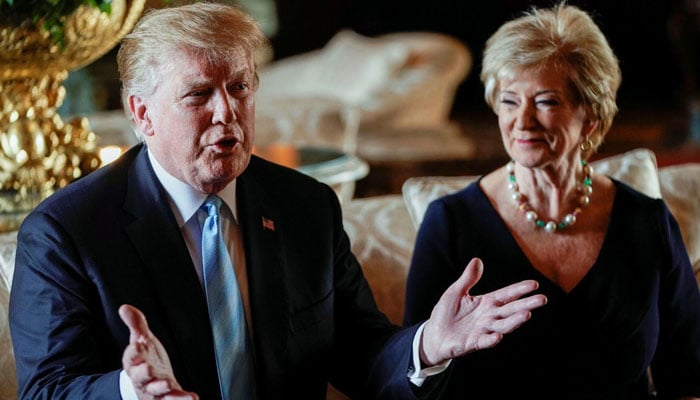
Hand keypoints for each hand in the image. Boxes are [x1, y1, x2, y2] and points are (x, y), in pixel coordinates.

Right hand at [119, 304, 199, 399]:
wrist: (150, 381)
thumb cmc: (146, 359)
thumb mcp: (141, 340)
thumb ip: (136, 324)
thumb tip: (124, 307)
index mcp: (134, 363)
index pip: (130, 357)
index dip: (133, 351)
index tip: (137, 344)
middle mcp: (142, 378)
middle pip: (140, 376)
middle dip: (143, 372)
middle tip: (147, 368)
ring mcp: (155, 389)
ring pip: (156, 390)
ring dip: (161, 388)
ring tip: (168, 384)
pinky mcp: (168, 395)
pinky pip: (174, 398)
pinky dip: (182, 398)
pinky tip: (193, 397)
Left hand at [420, 258, 546, 365]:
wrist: (434, 334)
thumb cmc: (446, 313)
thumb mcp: (455, 292)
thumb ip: (468, 279)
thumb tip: (477, 260)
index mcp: (486, 303)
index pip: (506, 295)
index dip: (519, 290)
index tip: (534, 284)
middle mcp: (488, 317)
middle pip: (511, 309)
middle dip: (526, 304)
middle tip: (542, 299)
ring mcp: (482, 330)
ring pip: (502, 326)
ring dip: (514, 321)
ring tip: (527, 314)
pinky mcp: (473, 343)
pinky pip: (484, 341)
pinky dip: (491, 339)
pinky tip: (498, 336)